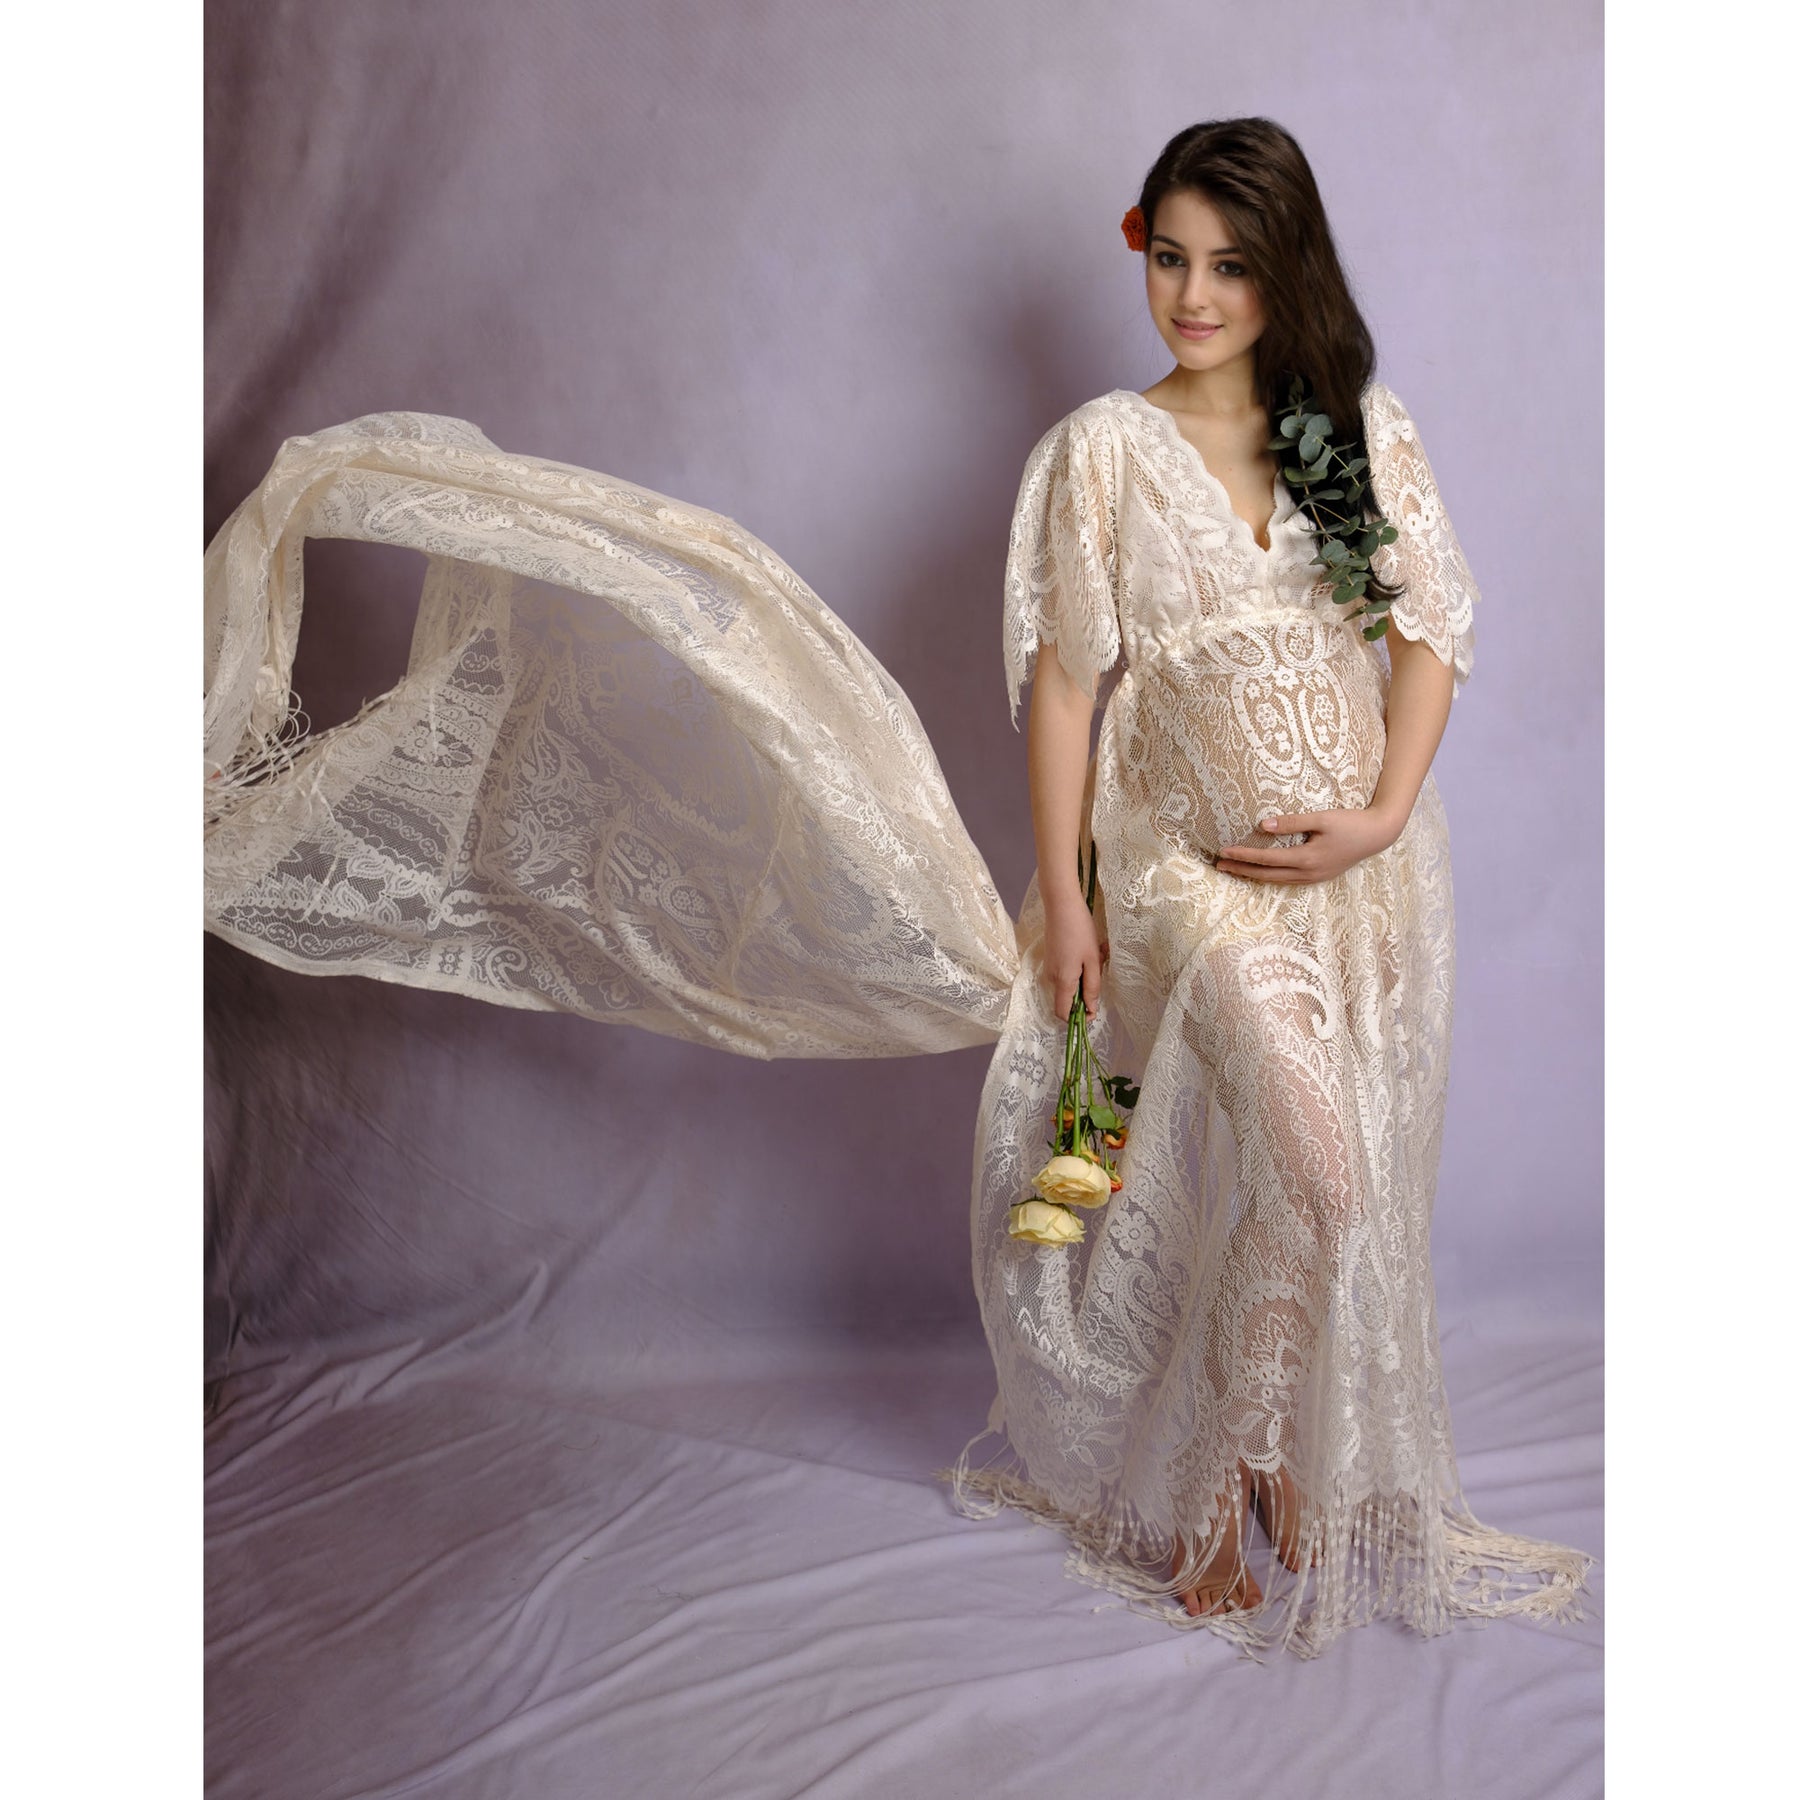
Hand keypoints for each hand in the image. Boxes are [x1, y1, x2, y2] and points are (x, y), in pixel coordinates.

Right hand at [1041, 890, 1106, 1021]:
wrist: (1061, 905)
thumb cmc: (1080, 931)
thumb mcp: (1092, 960)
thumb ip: (1092, 987)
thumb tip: (1090, 1009)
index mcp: (1062, 981)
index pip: (1062, 1013)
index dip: (1078, 1017)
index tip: (1093, 1009)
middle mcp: (1052, 978)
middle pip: (1069, 998)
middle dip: (1087, 989)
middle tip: (1100, 967)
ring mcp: (1050, 967)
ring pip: (1070, 983)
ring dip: (1086, 974)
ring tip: (1097, 953)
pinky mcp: (1051, 958)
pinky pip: (1067, 971)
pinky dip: (1080, 965)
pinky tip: (1089, 948)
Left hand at [1215, 805, 1403, 883]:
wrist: (1378, 835)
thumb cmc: (1350, 823)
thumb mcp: (1321, 818)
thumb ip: (1292, 822)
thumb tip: (1263, 826)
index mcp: (1307, 859)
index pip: (1266, 859)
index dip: (1243, 856)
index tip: (1223, 852)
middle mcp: (1308, 873)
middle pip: (1267, 875)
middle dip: (1242, 870)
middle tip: (1219, 866)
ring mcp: (1314, 878)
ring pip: (1276, 880)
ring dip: (1254, 875)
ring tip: (1234, 870)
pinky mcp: (1319, 876)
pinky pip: (1287, 880)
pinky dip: (1270, 877)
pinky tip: (1261, 873)